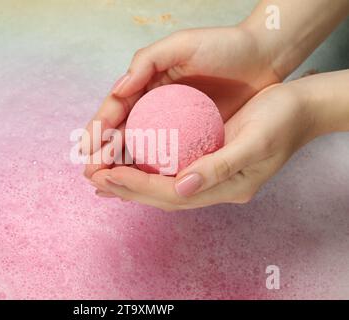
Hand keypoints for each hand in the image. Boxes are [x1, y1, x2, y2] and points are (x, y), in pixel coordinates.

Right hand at [82, 26, 279, 177]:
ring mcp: (173, 122)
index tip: (87, 149)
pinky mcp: (193, 136)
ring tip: (107, 185)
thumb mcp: (182, 45)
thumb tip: (118, 90)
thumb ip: (147, 62)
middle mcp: (155, 104)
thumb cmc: (224, 45)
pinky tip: (139, 183)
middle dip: (104, 153)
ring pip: (141, 147)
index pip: (116, 108)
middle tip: (91, 174)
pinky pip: (166, 155)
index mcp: (146, 82)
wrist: (263, 57)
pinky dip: (151, 169)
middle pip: (122, 132)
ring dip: (122, 166)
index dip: (99, 129)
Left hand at [90, 82, 316, 210]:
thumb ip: (219, 168)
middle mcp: (213, 187)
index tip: (106, 176)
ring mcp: (209, 177)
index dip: (136, 186)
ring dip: (131, 183)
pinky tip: (129, 165)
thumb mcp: (255, 143)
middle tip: (92, 178)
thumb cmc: (281, 123)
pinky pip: (169, 170)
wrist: (299, 111)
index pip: (170, 193)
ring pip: (162, 186)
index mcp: (225, 188)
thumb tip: (182, 187)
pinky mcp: (206, 161)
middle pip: (161, 195)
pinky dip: (146, 170)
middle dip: (125, 188)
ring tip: (101, 178)